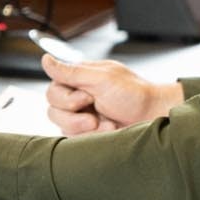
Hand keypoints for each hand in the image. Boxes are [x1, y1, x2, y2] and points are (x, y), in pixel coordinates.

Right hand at [42, 55, 183, 135]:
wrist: (154, 116)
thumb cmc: (134, 94)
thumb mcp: (101, 79)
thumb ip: (71, 71)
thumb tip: (45, 60)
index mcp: (80, 79)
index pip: (53, 89)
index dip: (66, 97)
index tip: (86, 96)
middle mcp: (78, 97)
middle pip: (53, 109)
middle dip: (74, 115)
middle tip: (95, 111)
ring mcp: (82, 116)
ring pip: (62, 126)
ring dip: (84, 127)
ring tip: (105, 123)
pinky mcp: (88, 133)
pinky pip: (75, 139)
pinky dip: (92, 136)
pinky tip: (108, 130)